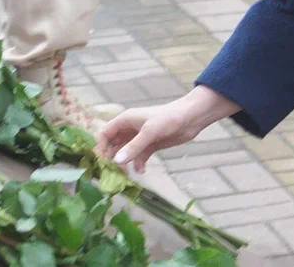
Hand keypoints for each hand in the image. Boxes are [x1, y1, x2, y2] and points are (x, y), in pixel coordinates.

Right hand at [96, 86, 239, 172]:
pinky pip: (139, 157)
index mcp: (125, 120)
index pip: (105, 134)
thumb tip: (116, 162)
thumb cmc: (169, 118)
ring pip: (126, 153)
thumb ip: (134, 147)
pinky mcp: (151, 145)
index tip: (103, 162)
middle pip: (113, 145)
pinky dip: (138, 164)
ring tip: (127, 174)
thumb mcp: (150, 132)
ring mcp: (140, 138)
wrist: (191, 118)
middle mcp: (130, 129)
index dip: (101, 147)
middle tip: (114, 173)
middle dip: (112, 159)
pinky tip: (142, 171)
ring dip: (125, 163)